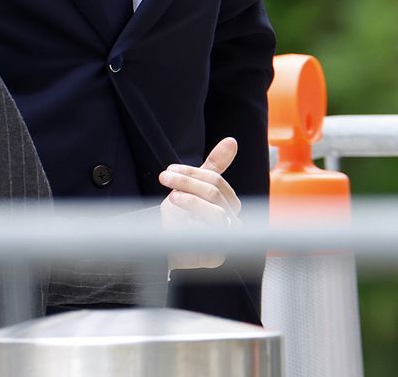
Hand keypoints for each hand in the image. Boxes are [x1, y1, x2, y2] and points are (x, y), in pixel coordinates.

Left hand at [159, 137, 241, 269]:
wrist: (165, 247)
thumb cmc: (181, 217)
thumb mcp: (194, 187)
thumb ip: (214, 166)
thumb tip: (232, 140)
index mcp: (230, 203)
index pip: (216, 180)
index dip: (192, 173)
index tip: (169, 170)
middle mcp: (233, 220)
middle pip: (214, 193)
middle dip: (186, 182)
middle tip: (164, 178)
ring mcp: (227, 239)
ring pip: (216, 213)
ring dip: (190, 201)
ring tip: (171, 198)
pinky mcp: (216, 257)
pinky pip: (208, 237)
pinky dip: (192, 226)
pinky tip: (180, 224)